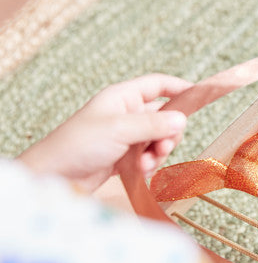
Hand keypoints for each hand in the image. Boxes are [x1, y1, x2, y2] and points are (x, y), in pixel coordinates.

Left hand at [19, 74, 192, 192]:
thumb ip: (154, 124)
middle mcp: (126, 114)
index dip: (179, 88)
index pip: (158, 85)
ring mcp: (125, 136)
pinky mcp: (123, 156)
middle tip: (162, 147)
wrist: (54, 178)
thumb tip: (182, 120)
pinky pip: (148, 156)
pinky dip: (149, 164)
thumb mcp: (120, 130)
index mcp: (123, 97)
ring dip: (158, 152)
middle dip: (168, 134)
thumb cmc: (79, 145)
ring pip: (158, 139)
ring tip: (145, 164)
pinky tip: (139, 172)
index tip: (199, 96)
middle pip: (164, 117)